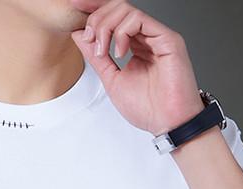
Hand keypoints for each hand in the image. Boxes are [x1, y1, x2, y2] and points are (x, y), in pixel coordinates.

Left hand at [70, 0, 203, 134]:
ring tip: (103, 50)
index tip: (74, 9)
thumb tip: (80, 35)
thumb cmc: (148, 108)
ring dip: (106, 26)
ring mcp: (157, 36)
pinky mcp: (167, 38)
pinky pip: (139, 19)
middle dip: (96, 18)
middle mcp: (146, 37)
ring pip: (126, 10)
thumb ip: (96, 57)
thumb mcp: (112, 79)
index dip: (94, 10)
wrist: (167, 123)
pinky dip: (122, 32)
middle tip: (88, 37)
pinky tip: (119, 52)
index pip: (113, 17)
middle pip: (117, 8)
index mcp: (135, 45)